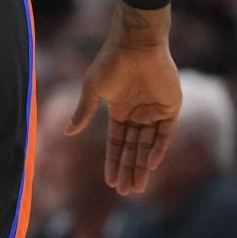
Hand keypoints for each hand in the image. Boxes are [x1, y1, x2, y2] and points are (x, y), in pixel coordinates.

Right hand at [70, 5, 180, 194]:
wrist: (134, 45)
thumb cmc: (110, 63)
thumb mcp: (92, 91)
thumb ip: (83, 113)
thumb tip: (66, 133)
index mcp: (119, 111)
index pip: (117, 143)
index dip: (113, 162)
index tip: (110, 181)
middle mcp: (138, 114)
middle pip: (133, 149)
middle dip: (129, 170)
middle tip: (126, 192)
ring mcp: (155, 112)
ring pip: (148, 145)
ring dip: (143, 165)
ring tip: (138, 186)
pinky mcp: (171, 107)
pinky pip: (165, 134)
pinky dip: (158, 149)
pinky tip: (150, 164)